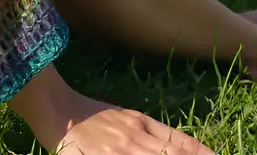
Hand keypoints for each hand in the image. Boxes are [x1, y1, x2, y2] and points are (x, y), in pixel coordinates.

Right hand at [8, 66, 213, 153]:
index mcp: (141, 123)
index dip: (202, 153)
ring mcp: (120, 149)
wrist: (54, 107)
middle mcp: (134, 137)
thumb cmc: (88, 114)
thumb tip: (183, 148)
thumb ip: (151, 132)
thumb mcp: (123, 116)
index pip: (180, 143)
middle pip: (172, 154)